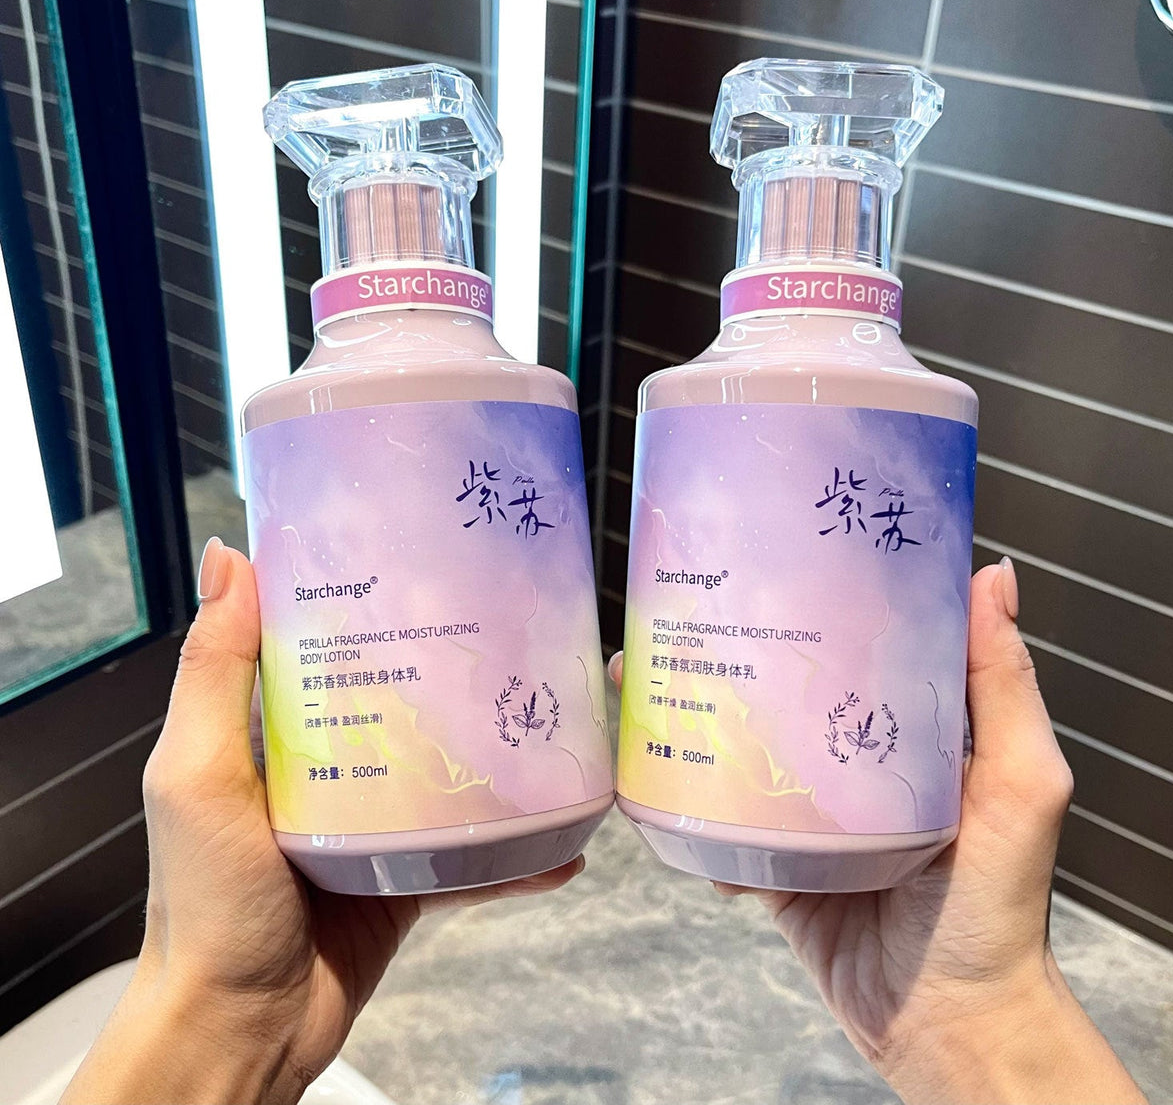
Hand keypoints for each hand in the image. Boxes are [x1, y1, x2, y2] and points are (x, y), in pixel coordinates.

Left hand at [63, 537, 582, 1104]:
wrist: (241, 1029)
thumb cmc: (208, 899)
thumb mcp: (198, 775)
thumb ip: (214, 673)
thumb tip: (229, 554)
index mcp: (278, 731)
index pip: (329, 642)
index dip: (369, 596)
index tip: (424, 548)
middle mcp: (331, 766)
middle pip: (403, 699)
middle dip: (455, 664)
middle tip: (520, 622)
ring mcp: (375, 824)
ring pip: (450, 772)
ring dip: (503, 752)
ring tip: (562, 715)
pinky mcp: (410, 879)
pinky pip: (475, 856)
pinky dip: (520, 853)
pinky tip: (569, 839)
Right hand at [610, 560, 1145, 1104]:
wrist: (946, 1025)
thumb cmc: (996, 904)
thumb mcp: (1020, 785)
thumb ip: (1006, 689)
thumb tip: (995, 576)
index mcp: (911, 732)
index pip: (863, 645)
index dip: (824, 597)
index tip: (777, 551)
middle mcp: (856, 764)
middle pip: (787, 691)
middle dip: (736, 650)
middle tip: (684, 608)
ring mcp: (810, 814)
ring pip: (743, 751)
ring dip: (695, 719)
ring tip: (645, 678)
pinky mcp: (774, 865)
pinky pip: (721, 826)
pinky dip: (687, 808)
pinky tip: (653, 774)